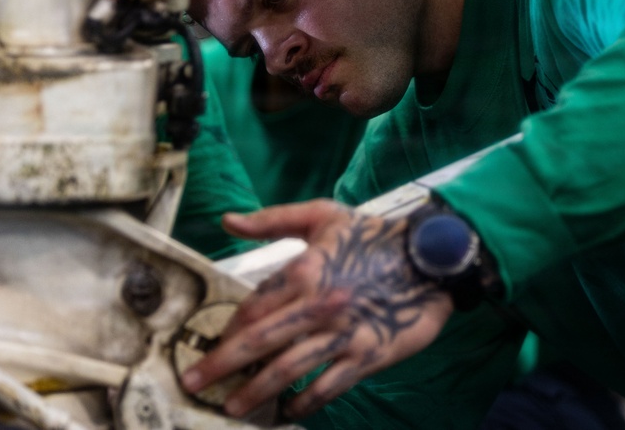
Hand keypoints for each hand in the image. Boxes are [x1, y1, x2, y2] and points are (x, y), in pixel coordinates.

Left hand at [181, 199, 454, 418]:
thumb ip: (273, 219)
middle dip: (222, 365)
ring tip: (232, 407)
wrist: (430, 257)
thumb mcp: (323, 215)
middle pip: (259, 342)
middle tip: (194, 383)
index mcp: (303, 271)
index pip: (253, 307)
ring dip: (256, 392)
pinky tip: (288, 411)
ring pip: (288, 369)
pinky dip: (305, 402)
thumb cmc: (373, 235)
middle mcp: (318, 306)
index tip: (209, 346)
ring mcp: (343, 334)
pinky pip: (329, 385)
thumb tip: (227, 220)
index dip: (228, 330)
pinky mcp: (368, 355)